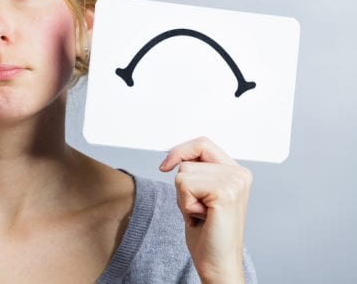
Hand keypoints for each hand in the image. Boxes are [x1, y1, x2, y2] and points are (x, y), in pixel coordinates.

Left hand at [160, 137, 251, 283]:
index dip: (180, 151)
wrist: (217, 262)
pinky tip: (202, 217)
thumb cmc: (207, 231)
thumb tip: (173, 155)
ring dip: (184, 197)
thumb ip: (195, 171)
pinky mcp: (225, 192)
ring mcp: (235, 181)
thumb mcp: (198, 193)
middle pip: (188, 159)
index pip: (202, 143)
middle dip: (183, 185)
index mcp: (236, 171)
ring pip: (183, 173)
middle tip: (198, 208)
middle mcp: (240, 173)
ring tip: (201, 214)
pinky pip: (184, 185)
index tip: (165, 166)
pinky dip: (185, 204)